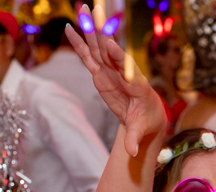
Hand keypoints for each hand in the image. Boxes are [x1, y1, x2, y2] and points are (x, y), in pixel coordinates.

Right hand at [65, 3, 166, 156]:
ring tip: (83, 8)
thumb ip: (134, 139)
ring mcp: (110, 70)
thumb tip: (131, 153)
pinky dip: (79, 44)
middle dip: (103, 31)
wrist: (146, 116)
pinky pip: (88, 56)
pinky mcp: (101, 73)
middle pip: (111, 49)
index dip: (119, 56)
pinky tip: (69, 28)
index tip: (112, 44)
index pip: (127, 68)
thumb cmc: (145, 122)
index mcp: (136, 84)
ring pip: (99, 47)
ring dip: (91, 28)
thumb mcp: (139, 131)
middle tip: (96, 10)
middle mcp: (122, 72)